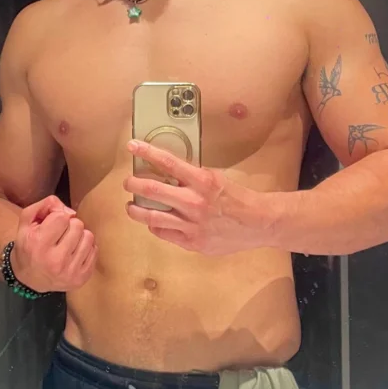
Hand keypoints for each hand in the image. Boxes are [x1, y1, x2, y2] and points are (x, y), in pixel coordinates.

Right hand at [11, 195, 97, 292]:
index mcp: (39, 244)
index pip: (62, 217)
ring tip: (68, 242)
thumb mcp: (26, 222)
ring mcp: (70, 271)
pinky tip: (74, 252)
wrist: (30, 278)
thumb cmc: (29, 246)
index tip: (51, 224)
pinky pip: (94, 251)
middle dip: (70, 225)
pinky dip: (86, 248)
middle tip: (60, 234)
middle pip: (77, 225)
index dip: (57, 216)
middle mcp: (55, 260)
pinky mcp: (81, 278)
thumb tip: (70, 211)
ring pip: (88, 237)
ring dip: (79, 236)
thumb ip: (44, 206)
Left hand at [123, 140, 279, 255]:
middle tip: (128, 182)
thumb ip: (193, 177)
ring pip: (151, 216)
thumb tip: (168, 172)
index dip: (147, 153)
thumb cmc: (237, 198)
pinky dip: (154, 226)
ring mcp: (191, 224)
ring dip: (135, 210)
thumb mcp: (217, 179)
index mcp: (202, 181)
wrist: (258, 223)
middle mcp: (194, 202)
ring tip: (130, 206)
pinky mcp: (192, 242)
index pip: (168, 162)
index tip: (132, 146)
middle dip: (134, 184)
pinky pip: (164, 233)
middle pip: (152, 190)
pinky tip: (152, 222)